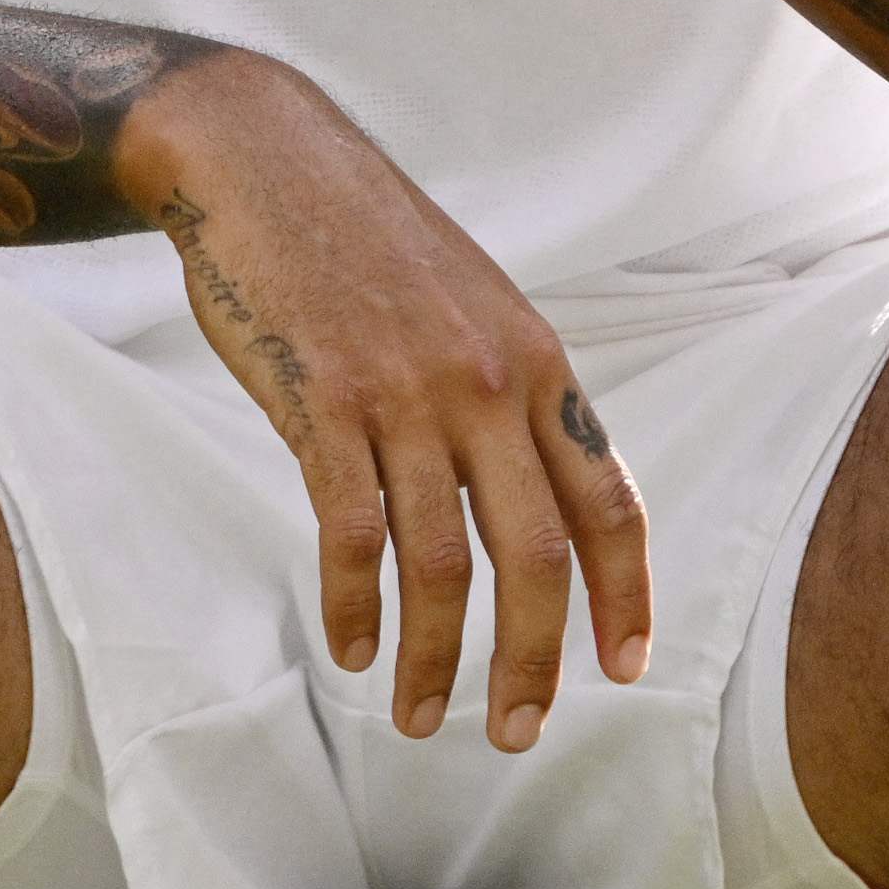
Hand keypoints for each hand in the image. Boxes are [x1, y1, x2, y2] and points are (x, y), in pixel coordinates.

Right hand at [125, 50, 652, 748]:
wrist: (263, 157)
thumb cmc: (362, 235)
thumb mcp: (471, 302)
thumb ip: (503, 391)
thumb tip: (525, 493)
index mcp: (535, 363)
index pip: (609, 502)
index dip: (625, 597)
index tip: (621, 669)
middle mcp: (484, 385)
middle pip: (535, 557)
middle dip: (531, 663)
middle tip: (514, 732)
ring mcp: (403, 395)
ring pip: (439, 564)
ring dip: (432, 658)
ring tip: (417, 716)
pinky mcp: (321, 402)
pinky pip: (351, 533)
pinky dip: (352, 606)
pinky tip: (348, 647)